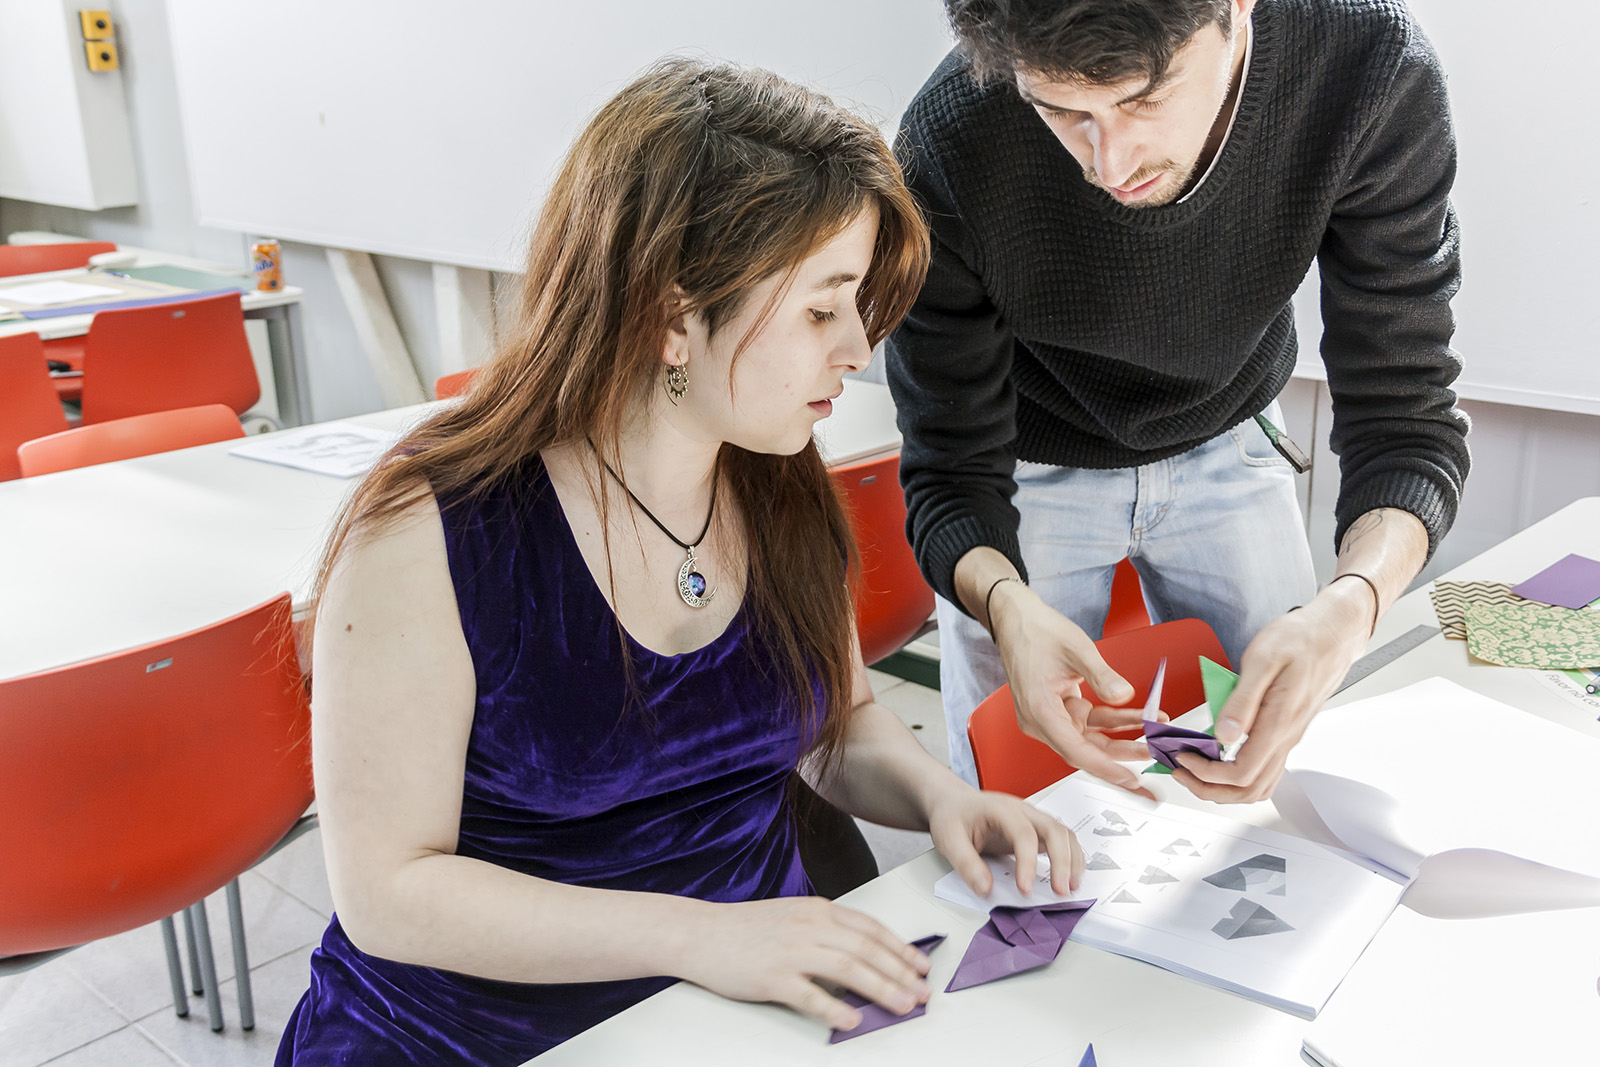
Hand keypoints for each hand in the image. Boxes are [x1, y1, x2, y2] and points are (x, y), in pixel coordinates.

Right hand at [675, 897, 932, 1031]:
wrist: (699, 933)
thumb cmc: (746, 929)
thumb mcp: (793, 917)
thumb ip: (827, 931)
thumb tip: (864, 955)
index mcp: (818, 910)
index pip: (871, 928)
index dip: (900, 948)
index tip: (921, 966)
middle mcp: (809, 926)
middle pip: (866, 949)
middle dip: (900, 972)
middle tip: (922, 993)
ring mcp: (790, 951)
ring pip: (847, 968)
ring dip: (880, 988)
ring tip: (901, 1005)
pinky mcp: (771, 976)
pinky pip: (809, 995)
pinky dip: (833, 1008)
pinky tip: (850, 1021)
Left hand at [925, 785, 1084, 896]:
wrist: (954, 802)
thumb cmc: (953, 816)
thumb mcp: (948, 839)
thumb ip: (966, 864)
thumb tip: (986, 888)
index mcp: (1001, 809)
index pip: (1023, 834)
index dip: (1028, 863)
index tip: (1025, 889)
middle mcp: (1022, 810)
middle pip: (1054, 830)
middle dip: (1062, 861)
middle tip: (1062, 890)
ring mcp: (1032, 818)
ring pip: (1063, 833)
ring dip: (1072, 860)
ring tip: (1071, 887)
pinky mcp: (1036, 829)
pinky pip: (1061, 840)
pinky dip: (1071, 857)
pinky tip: (1070, 876)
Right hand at [989, 580, 1156, 797]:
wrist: (1018, 620)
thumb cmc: (1036, 632)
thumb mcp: (1076, 649)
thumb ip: (1102, 676)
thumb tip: (1123, 695)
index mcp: (1039, 711)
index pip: (1075, 751)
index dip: (1104, 767)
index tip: (1128, 779)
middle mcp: (1042, 721)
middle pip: (1086, 750)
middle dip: (1122, 758)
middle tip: (1152, 768)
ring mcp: (1051, 717)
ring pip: (1093, 738)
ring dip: (1125, 738)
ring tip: (1156, 736)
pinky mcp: (1060, 710)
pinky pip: (1092, 722)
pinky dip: (1116, 720)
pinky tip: (1142, 717)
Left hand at [1173, 580, 1371, 802]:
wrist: (1333, 634)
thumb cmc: (1299, 640)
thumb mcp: (1262, 660)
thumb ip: (1242, 700)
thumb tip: (1224, 735)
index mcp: (1278, 723)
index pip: (1242, 773)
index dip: (1207, 774)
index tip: (1183, 756)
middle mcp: (1286, 738)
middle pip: (1249, 789)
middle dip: (1210, 788)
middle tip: (1182, 770)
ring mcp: (1288, 737)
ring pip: (1259, 784)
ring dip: (1224, 786)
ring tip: (1196, 768)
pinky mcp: (1286, 731)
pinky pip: (1265, 768)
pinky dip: (1238, 774)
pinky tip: (1219, 756)